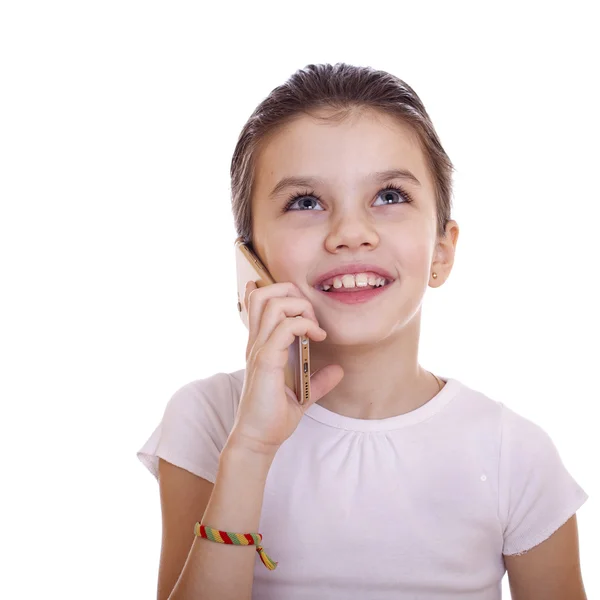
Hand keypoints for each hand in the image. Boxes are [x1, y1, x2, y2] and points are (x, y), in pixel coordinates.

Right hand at [229, 281, 343, 455]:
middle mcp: (257, 342)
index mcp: (261, 345)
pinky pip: (284, 328)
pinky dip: (305, 325)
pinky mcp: (265, 360)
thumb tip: (338, 369)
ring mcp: (259, 349)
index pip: (259, 302)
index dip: (280, 294)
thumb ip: (318, 380)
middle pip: (264, 294)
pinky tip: (318, 338)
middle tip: (311, 316)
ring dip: (300, 307)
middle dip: (292, 293)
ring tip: (314, 326)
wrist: (258, 440)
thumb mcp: (302, 395)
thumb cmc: (273, 418)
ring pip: (272, 303)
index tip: (306, 313)